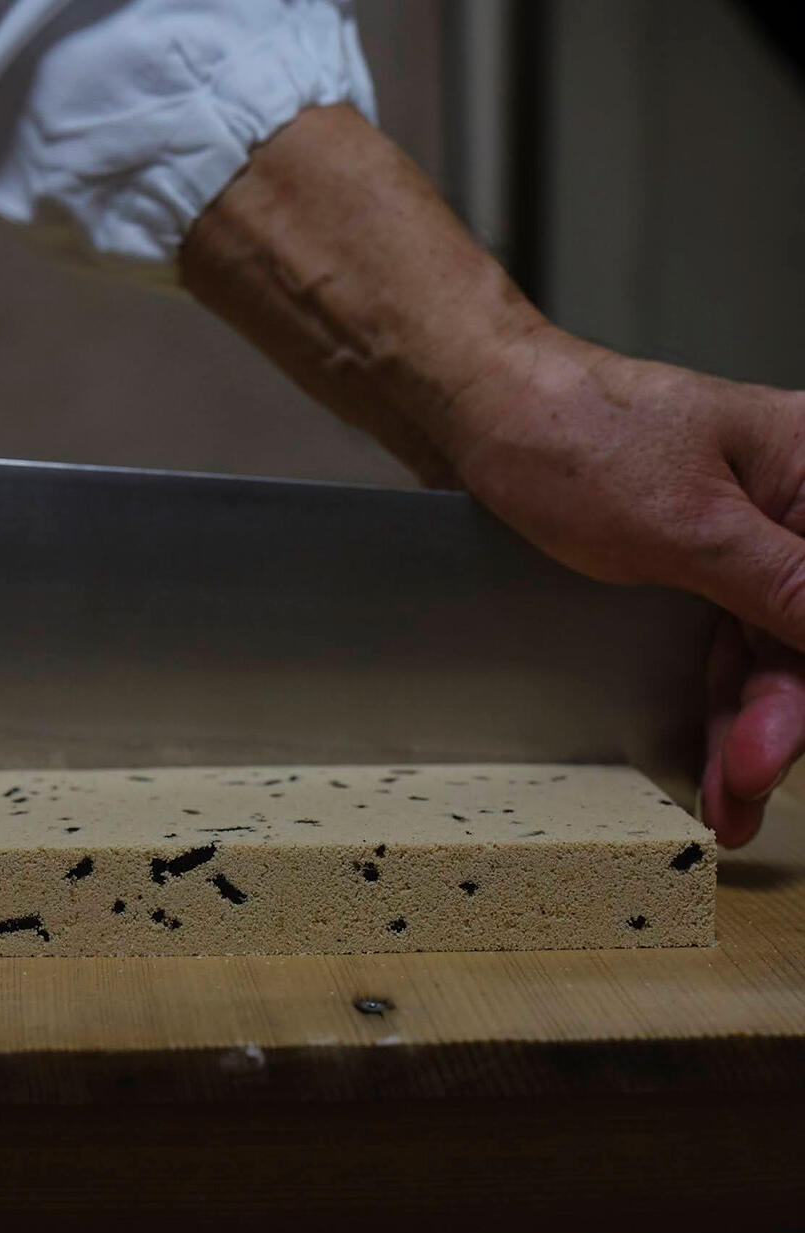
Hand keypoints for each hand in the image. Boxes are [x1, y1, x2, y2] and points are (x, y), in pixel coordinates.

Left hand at [446, 329, 804, 843]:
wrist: (477, 411)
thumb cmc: (570, 435)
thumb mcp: (686, 522)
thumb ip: (782, 583)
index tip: (782, 749)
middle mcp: (786, 506)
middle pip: (801, 637)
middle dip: (780, 721)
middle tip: (748, 789)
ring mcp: (735, 541)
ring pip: (762, 652)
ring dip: (747, 729)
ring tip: (730, 804)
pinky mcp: (685, 566)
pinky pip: (716, 645)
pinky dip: (713, 702)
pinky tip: (711, 761)